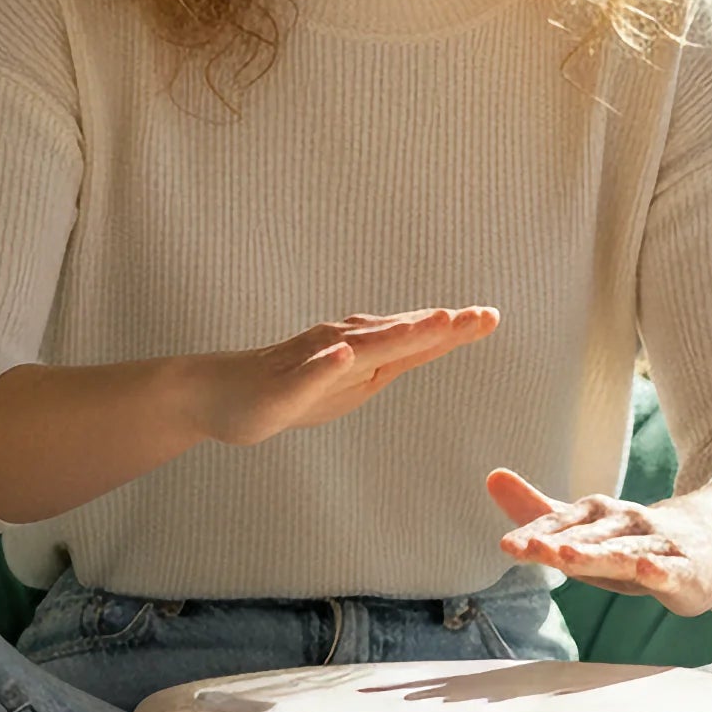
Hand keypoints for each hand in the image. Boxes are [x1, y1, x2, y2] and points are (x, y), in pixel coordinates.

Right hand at [192, 306, 499, 446]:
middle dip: (440, 326)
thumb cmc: (286, 392)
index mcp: (362, 355)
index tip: (491, 316)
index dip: (453, 329)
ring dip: (399, 334)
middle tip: (480, 316)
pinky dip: (328, 364)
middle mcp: (341, 346)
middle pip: (398, 335)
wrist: (220, 395)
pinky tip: (345, 355)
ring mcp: (312, 362)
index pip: (415, 341)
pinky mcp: (284, 383)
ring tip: (435, 323)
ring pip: (361, 347)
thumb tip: (425, 343)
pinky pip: (308, 374)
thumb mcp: (347, 386)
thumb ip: (384, 364)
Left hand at [486, 467, 711, 617]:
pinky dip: (660, 570)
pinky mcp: (686, 570)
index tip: (508, 544)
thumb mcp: (584, 530)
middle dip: (562, 542)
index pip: (566, 520)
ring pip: (626, 550)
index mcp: (601, 513)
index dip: (538, 531)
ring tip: (568, 556)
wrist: (707, 542)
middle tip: (533, 548)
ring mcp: (659, 544)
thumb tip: (491, 476)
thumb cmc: (633, 541)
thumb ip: (540, 510)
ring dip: (599, 553)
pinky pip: (671, 570)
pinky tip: (647, 570)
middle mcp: (629, 522)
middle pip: (592, 535)